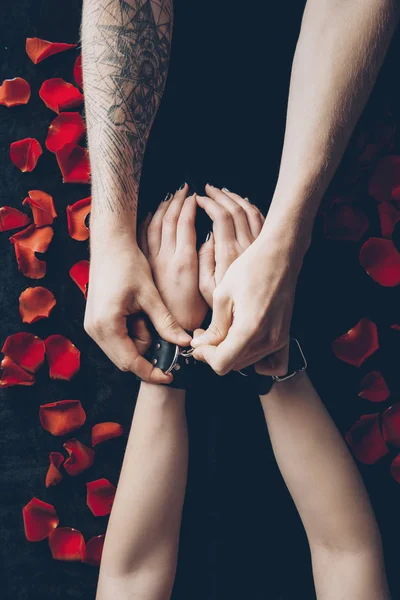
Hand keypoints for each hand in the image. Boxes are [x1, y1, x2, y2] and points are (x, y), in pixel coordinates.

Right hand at [84, 192, 191, 383]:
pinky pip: (116, 338)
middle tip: (155, 324)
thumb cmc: (128, 264)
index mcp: (107, 326)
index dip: (152, 372)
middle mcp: (94, 330)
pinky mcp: (95, 320)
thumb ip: (166, 322)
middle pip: (125, 359)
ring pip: (121, 349)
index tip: (170, 375)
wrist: (110, 244)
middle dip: (146, 350)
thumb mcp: (150, 296)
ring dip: (138, 339)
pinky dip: (130, 333)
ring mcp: (92, 326)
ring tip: (145, 313)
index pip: (131, 363)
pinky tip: (137, 313)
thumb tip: (184, 342)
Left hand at [139, 186, 207, 331]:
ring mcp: (152, 262)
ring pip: (153, 225)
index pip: (185, 224)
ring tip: (170, 195)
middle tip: (184, 187)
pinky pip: (143, 237)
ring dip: (162, 207)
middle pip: (168, 219)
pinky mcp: (144, 268)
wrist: (166, 336)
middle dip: (177, 200)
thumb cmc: (191, 316)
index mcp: (183, 263)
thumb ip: (209, 262)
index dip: (190, 206)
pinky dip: (147, 221)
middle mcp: (165, 258)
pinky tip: (150, 214)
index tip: (196, 195)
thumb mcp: (206, 291)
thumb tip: (212, 237)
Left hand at [192, 185, 298, 375]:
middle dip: (214, 353)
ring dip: (230, 353)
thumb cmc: (252, 268)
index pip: (222, 364)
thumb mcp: (223, 295)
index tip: (198, 344)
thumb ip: (214, 327)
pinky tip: (245, 346)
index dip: (205, 357)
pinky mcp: (284, 336)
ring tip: (221, 332)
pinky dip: (256, 361)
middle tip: (204, 334)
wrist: (280, 255)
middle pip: (233, 365)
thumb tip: (201, 345)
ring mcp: (279, 340)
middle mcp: (267, 340)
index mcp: (249, 329)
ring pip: (247, 363)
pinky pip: (271, 363)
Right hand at [197, 186, 263, 305]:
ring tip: (222, 192)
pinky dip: (250, 207)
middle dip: (219, 195)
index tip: (198, 199)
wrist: (261, 320)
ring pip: (250, 211)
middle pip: (235, 208)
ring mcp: (260, 246)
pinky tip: (243, 204)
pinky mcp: (267, 249)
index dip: (208, 203)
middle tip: (208, 190)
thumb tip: (206, 238)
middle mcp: (247, 246)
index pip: (220, 217)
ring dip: (235, 197)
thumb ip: (202, 262)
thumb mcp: (206, 289)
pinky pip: (261, 219)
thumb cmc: (231, 307)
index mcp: (229, 254)